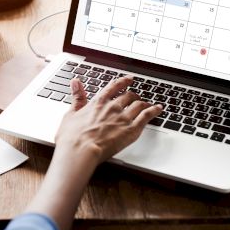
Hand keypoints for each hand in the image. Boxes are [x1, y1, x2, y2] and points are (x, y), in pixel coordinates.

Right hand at [26, 76, 161, 229]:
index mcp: (98, 102)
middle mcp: (112, 106)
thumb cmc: (73, 137)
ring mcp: (123, 117)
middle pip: (128, 95)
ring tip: (148, 104)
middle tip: (136, 96)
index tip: (129, 79)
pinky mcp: (131, 130)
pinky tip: (158, 109)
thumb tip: (76, 83)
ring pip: (139, 104)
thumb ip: (77, 97)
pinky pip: (147, 116)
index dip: (123, 81)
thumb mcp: (71, 113)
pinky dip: (154, 111)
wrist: (80, 150)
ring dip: (144, 102)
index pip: (114, 87)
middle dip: (133, 95)